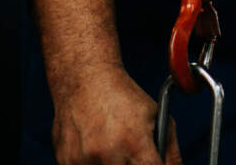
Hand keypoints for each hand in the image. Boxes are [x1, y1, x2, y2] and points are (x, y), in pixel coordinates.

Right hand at [48, 62, 180, 164]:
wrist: (85, 80)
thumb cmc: (122, 97)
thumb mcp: (156, 115)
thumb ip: (170, 148)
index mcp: (134, 144)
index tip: (153, 163)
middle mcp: (108, 155)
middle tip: (132, 154)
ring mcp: (83, 161)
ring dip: (112, 164)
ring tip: (112, 146)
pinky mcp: (66, 161)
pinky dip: (92, 163)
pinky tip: (95, 148)